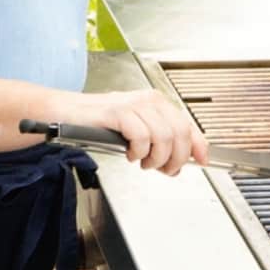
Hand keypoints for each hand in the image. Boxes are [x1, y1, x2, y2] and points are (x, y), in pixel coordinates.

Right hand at [76, 89, 208, 175]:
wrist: (67, 115)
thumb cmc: (99, 124)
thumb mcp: (136, 131)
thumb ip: (159, 142)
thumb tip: (178, 162)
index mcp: (157, 103)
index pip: (188, 124)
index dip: (198, 145)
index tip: (203, 161)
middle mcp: (148, 101)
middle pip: (180, 133)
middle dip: (176, 158)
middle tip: (163, 169)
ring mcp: (133, 105)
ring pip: (164, 137)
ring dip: (155, 158)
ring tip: (142, 161)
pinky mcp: (118, 112)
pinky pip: (141, 136)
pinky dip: (138, 151)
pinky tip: (130, 153)